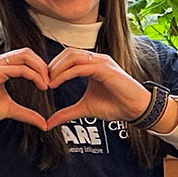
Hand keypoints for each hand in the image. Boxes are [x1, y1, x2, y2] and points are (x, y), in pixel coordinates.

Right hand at [0, 48, 58, 129]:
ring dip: (40, 69)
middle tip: (52, 80)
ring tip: (47, 83)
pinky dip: (33, 75)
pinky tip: (40, 85)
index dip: (40, 67)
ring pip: (25, 56)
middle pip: (27, 52)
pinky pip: (19, 68)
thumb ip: (26, 113)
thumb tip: (43, 123)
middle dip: (43, 65)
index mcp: (0, 67)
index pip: (25, 58)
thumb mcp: (9, 109)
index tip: (49, 82)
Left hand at [41, 48, 155, 128]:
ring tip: (48, 82)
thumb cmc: (116, 106)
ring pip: (72, 56)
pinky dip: (65, 74)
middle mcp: (97, 59)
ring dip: (56, 68)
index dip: (54, 67)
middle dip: (52, 65)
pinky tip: (56, 83)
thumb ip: (67, 113)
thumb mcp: (85, 109)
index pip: (68, 57)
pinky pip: (80, 67)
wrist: (135, 109)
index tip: (43, 82)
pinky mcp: (105, 69)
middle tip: (42, 81)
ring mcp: (102, 62)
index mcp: (93, 65)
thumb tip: (49, 123)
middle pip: (68, 53)